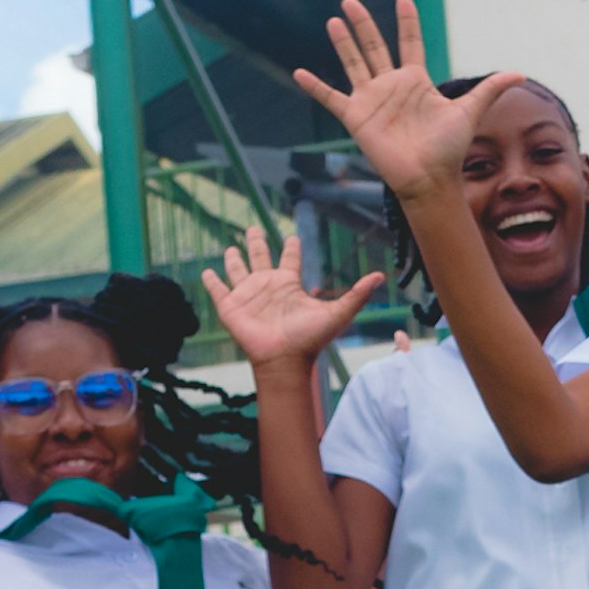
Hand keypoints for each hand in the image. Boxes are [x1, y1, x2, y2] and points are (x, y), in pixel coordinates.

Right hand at [206, 225, 382, 366]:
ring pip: (237, 269)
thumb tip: (382, 276)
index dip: (290, 247)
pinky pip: (217, 290)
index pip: (289, 259)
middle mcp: (267, 286)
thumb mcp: (337, 313)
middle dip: (256, 242)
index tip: (292, 237)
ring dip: (233, 258)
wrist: (284, 361)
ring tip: (230, 247)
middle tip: (253, 227)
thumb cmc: (309, 339)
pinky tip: (206, 272)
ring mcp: (247, 295)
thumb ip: (357, 294)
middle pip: (260, 256)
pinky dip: (211, 281)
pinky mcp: (229, 307)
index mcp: (288, 284)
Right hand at [293, 0, 517, 205]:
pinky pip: (331, 99)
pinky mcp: (356, 117)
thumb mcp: (469, 111)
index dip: (407, 22)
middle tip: (351, 0)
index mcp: (416, 81)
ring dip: (343, 43)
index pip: (410, 43)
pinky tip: (299, 73)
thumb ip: (490, 89)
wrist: (429, 178)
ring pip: (353, 64)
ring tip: (334, 20)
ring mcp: (372, 100)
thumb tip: (521, 72)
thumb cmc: (448, 149)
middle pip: (374, 47)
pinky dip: (315, 87)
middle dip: (363, 23)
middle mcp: (391, 86)